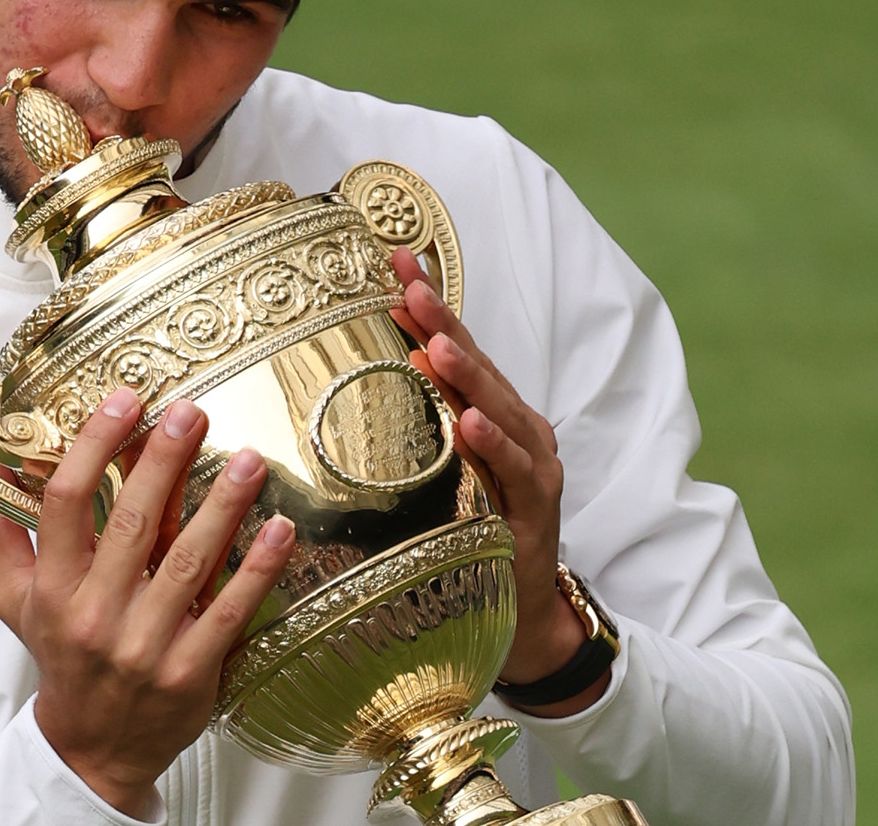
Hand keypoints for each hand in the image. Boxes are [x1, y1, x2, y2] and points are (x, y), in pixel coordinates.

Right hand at [0, 388, 296, 813]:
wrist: (92, 748)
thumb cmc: (62, 659)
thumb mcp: (15, 600)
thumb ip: (3, 530)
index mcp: (53, 589)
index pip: (66, 502)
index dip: (94, 445)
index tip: (124, 400)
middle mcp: (96, 614)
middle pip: (131, 522)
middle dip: (162, 460)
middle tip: (190, 412)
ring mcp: (146, 645)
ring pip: (187, 561)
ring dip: (221, 506)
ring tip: (246, 458)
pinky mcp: (192, 671)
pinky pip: (230, 611)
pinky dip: (258, 569)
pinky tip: (280, 529)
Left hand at [389, 248, 605, 717]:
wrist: (525, 617)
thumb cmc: (474, 538)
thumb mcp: (434, 478)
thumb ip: (409, 430)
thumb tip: (342, 387)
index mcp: (488, 414)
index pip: (452, 348)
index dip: (427, 304)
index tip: (392, 260)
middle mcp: (515, 429)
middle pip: (473, 365)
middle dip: (441, 320)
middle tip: (408, 282)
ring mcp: (530, 466)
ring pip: (497, 408)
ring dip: (466, 374)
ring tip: (434, 341)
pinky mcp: (536, 509)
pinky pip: (513, 470)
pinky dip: (494, 444)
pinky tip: (471, 421)